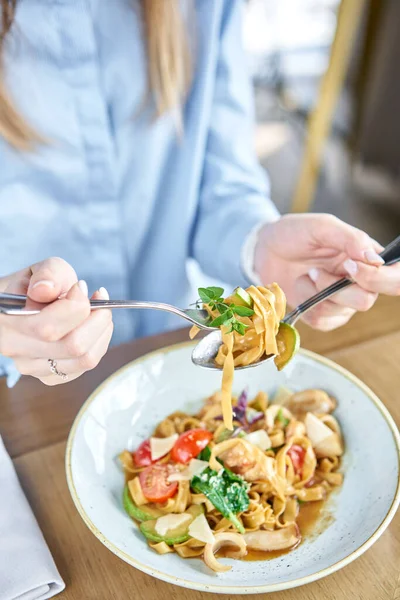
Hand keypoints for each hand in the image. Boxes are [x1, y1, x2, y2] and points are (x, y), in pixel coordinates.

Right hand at [0, 257, 112, 383]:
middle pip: (73, 346)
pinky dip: (98, 344)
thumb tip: (46, 290)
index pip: (49, 328)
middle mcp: (16, 349)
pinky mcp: (49, 376)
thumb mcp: (42, 269)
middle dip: (98, 318)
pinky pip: (85, 366)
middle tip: (100, 299)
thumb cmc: (35, 286)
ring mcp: (32, 367)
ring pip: (84, 359)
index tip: (82, 287)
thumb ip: (48, 274)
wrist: (24, 305)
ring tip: (99, 311)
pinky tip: (92, 327)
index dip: (77, 305)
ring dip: (102, 332)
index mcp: (7, 321)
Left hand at [254, 214, 399, 329]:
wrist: (265, 249)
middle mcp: (361, 282)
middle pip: (367, 300)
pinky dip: (307, 304)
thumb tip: (376, 261)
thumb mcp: (322, 227)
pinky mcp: (323, 315)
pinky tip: (302, 286)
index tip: (349, 266)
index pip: (395, 277)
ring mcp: (342, 301)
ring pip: (342, 312)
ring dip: (317, 292)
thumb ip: (351, 239)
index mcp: (368, 258)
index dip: (379, 279)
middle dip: (335, 286)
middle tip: (316, 269)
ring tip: (307, 273)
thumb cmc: (295, 233)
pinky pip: (323, 321)